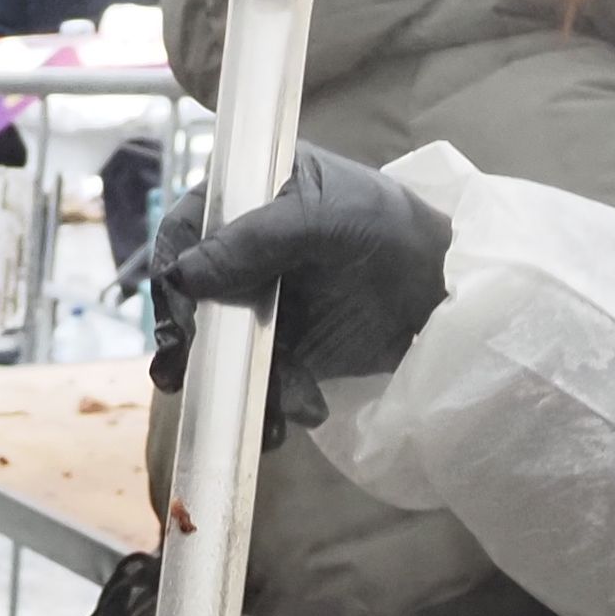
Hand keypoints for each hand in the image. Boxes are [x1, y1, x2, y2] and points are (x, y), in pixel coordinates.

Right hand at [149, 144, 452, 430]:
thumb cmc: (387, 226)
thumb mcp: (324, 219)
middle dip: (193, 345)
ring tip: (269, 416)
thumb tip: (182, 276)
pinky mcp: (284, 346)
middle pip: (193, 297)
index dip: (172, 276)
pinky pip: (258, 376)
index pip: (186, 231)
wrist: (443, 286)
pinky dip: (271, 401)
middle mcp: (243, 250)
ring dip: (234, 385)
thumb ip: (255, 241)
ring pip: (221, 347)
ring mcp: (260, 302)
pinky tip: (293, 418)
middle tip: (182, 379)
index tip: (178, 321)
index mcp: (246, 197)